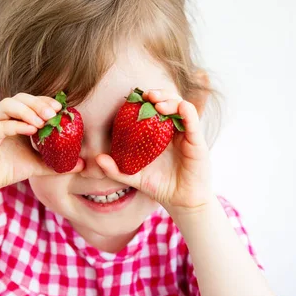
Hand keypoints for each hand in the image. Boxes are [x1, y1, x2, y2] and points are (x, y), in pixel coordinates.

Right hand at [0, 93, 83, 190]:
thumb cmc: (9, 168)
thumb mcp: (37, 164)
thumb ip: (57, 163)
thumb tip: (82, 165)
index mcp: (15, 117)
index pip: (32, 101)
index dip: (46, 101)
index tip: (61, 109)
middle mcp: (2, 115)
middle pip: (21, 98)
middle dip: (39, 103)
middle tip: (54, 113)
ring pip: (8, 105)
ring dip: (27, 110)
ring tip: (42, 121)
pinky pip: (0, 125)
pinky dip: (16, 125)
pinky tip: (31, 130)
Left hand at [96, 88, 212, 212]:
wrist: (180, 201)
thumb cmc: (159, 185)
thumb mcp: (133, 176)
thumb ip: (115, 169)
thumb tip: (97, 159)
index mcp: (158, 133)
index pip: (152, 109)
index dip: (144, 101)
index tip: (133, 98)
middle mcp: (172, 130)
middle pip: (168, 101)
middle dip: (158, 94)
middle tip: (147, 96)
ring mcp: (186, 134)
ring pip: (181, 106)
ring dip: (170, 100)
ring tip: (157, 103)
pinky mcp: (197, 141)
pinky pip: (193, 121)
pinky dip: (187, 111)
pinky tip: (179, 108)